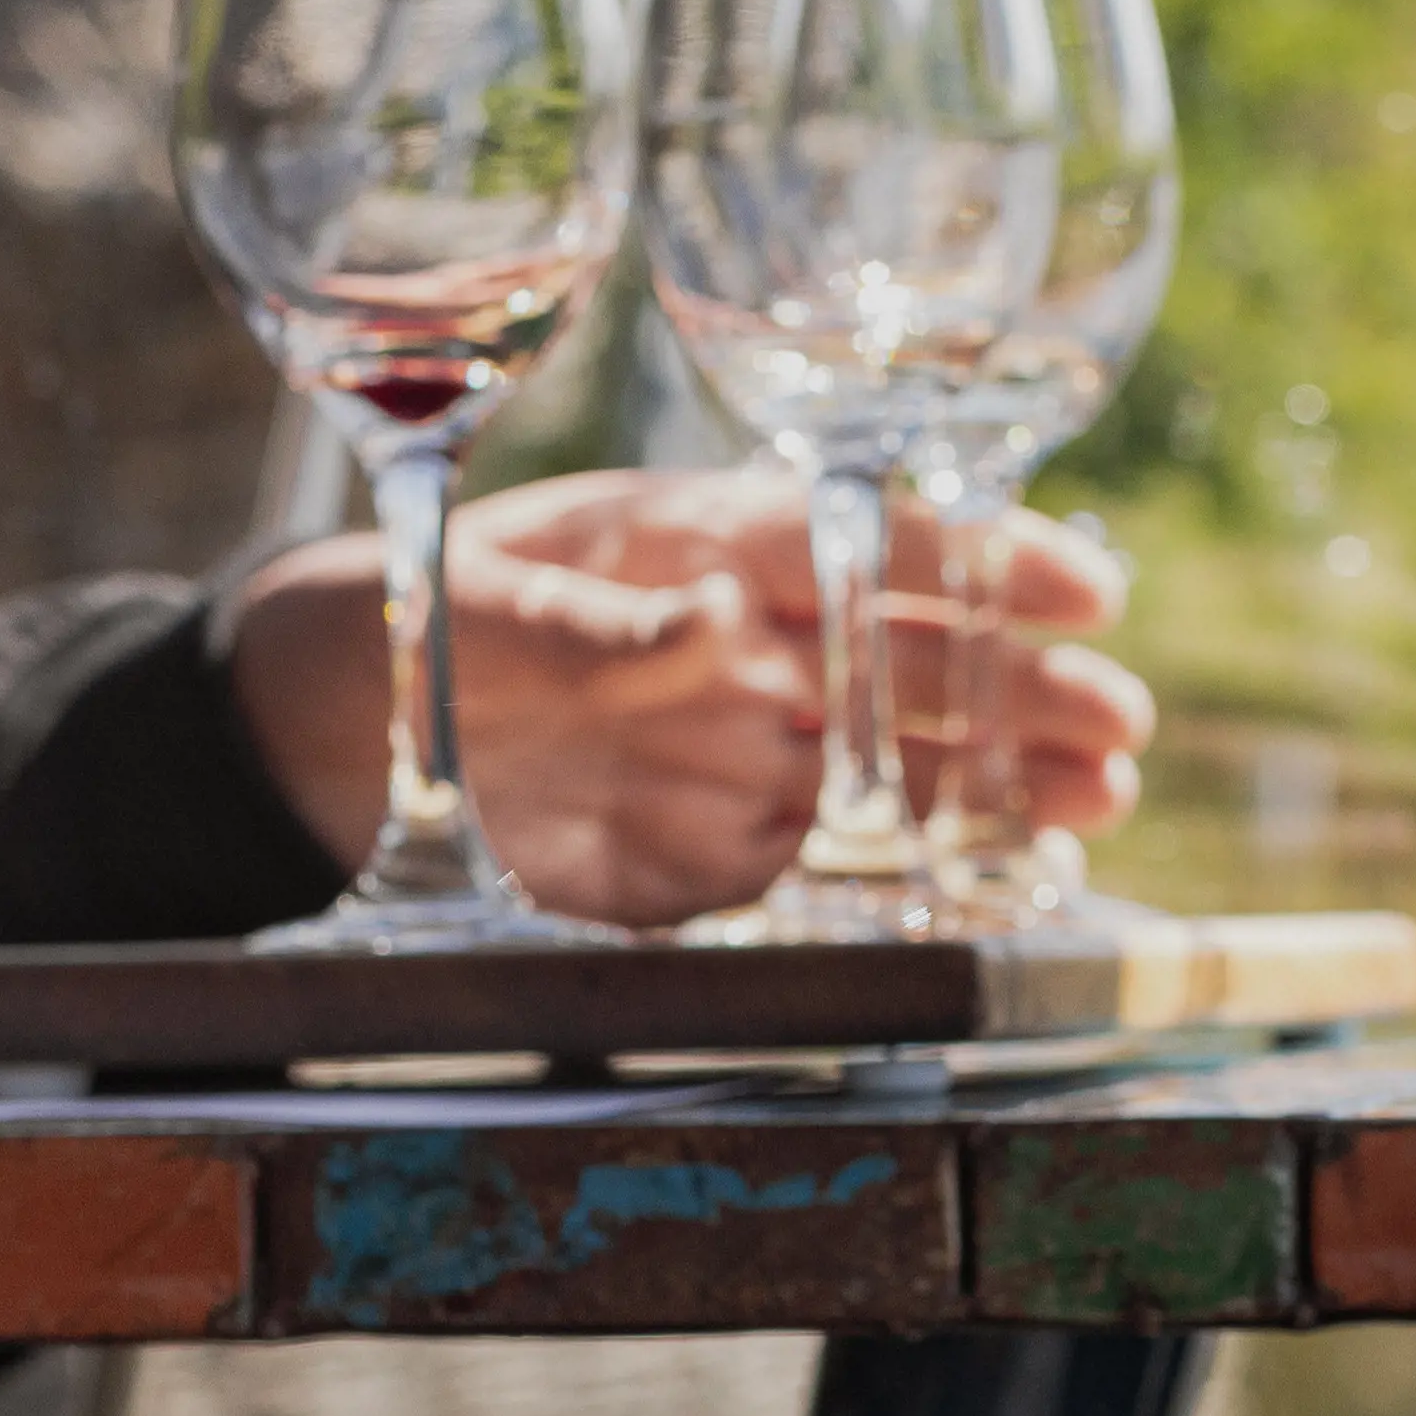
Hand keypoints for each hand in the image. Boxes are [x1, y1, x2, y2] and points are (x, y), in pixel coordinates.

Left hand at [226, 467, 1153, 925]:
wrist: (298, 753)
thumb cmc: (379, 635)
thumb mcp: (461, 614)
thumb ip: (582, 626)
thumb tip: (706, 625)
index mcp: (697, 547)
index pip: (864, 537)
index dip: (979, 558)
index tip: (1079, 587)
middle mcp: (743, 649)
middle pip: (912, 662)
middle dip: (1023, 689)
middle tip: (1117, 726)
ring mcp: (737, 755)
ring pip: (903, 766)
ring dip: (1005, 781)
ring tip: (1099, 802)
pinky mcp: (712, 861)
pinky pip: (842, 867)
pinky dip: (930, 876)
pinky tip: (1014, 878)